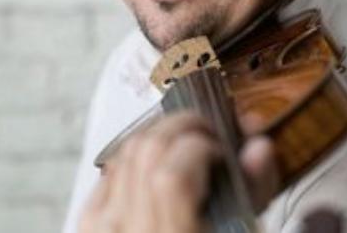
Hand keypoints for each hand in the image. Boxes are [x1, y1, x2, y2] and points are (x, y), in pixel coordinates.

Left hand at [79, 112, 278, 232]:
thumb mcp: (243, 232)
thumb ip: (253, 193)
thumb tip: (257, 148)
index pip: (171, 177)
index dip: (201, 147)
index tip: (221, 148)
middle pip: (146, 150)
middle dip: (183, 124)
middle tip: (207, 132)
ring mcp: (103, 230)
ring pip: (126, 152)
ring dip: (162, 135)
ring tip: (186, 143)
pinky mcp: (89, 224)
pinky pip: (110, 169)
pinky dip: (138, 155)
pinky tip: (158, 162)